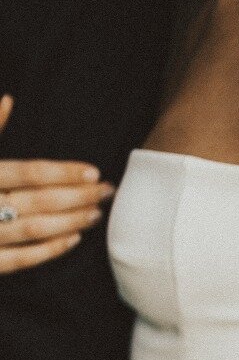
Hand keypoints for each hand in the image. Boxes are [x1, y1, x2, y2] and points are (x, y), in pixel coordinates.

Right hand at [0, 95, 115, 273]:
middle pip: (40, 200)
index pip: (29, 172)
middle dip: (78, 196)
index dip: (63, 173)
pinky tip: (74, 239)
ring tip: (96, 213)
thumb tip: (8, 99)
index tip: (93, 171)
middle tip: (107, 192)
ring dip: (70, 221)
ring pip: (35, 229)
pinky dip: (50, 250)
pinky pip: (21, 260)